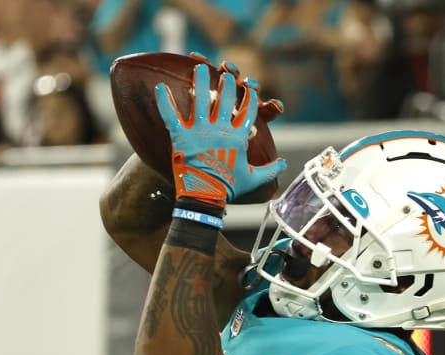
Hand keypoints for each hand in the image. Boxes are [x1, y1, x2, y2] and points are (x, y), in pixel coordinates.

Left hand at [154, 63, 284, 208]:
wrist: (205, 198)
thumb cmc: (228, 189)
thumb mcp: (253, 179)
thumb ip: (270, 170)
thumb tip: (285, 164)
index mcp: (238, 136)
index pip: (249, 110)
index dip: (250, 96)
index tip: (250, 87)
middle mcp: (221, 128)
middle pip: (227, 97)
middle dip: (228, 82)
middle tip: (226, 72)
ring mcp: (200, 130)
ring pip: (202, 98)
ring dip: (200, 80)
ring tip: (198, 66)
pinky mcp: (182, 136)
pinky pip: (171, 114)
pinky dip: (164, 101)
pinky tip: (159, 87)